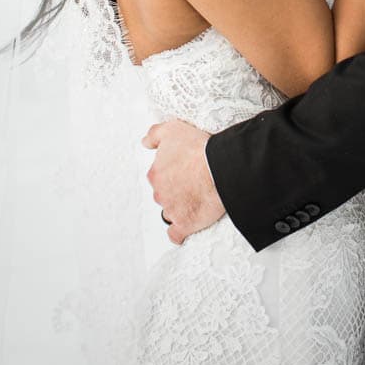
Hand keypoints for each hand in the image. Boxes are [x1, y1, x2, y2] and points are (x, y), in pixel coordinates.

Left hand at [142, 119, 225, 244]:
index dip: (171, 174)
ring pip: (170, 213)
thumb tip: (145, 143)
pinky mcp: (184, 224)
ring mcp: (171, 210)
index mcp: (155, 174)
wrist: (219, 167)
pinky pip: (176, 235)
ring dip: (179, 209)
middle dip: (176, 191)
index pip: (158, 178)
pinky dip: (180, 232)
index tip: (184, 171)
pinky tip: (187, 225)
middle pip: (164, 195)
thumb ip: (154, 135)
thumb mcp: (172, 129)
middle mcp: (160, 193)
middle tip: (193, 184)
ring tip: (196, 201)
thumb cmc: (199, 148)